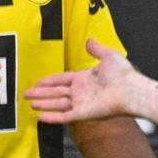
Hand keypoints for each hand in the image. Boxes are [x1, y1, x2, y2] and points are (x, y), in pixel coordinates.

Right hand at [26, 39, 143, 122]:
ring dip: (44, 104)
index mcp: (85, 79)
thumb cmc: (123, 74)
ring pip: (57, 104)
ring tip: (29, 103)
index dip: (49, 81)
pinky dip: (52, 117)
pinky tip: (39, 116)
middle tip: (26, 94)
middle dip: (41, 94)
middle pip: (56, 93)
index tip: (37, 82)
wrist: (131, 90)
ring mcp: (82, 103)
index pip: (62, 80)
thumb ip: (96, 49)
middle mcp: (82, 92)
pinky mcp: (83, 114)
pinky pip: (64, 116)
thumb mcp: (108, 55)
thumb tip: (89, 40)